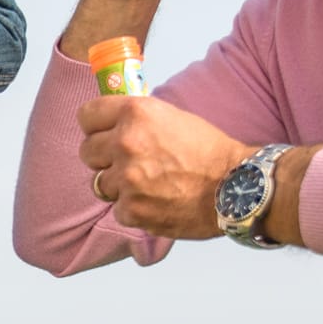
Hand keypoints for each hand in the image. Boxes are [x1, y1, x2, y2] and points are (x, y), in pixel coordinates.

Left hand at [76, 94, 249, 237]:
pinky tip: (155, 202)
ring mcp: (127, 179)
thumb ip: (137, 120)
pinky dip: (133, 209)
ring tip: (145, 184)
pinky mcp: (132, 210)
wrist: (235, 187)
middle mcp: (126, 143)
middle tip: (127, 163)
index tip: (103, 133)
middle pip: (87, 151)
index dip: (95, 126)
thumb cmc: (210, 151)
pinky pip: (117, 209)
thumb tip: (112, 124)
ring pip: (99, 183)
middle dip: (103, 158)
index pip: (87, 116)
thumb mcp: (171, 117)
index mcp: (135, 113)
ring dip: (117, 186)